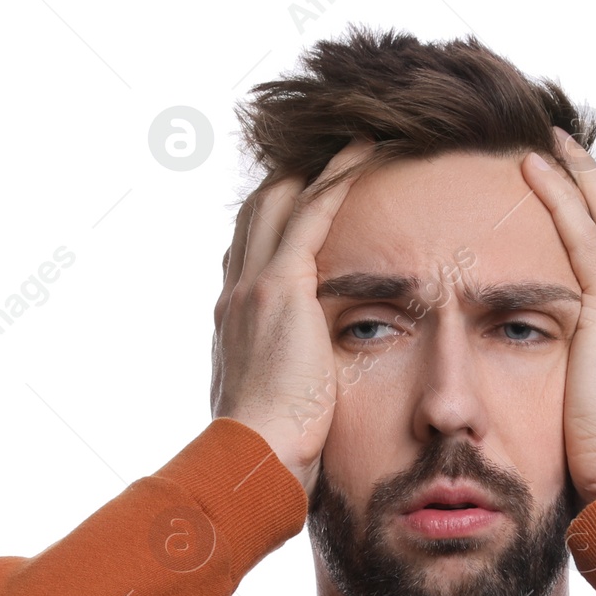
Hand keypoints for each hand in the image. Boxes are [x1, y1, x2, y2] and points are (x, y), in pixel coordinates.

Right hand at [212, 137, 374, 496]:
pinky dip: (337, 177)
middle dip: (289, 178)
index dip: (271, 220)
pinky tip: (364, 152)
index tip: (296, 199)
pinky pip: (313, 213)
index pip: (248, 254)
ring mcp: (255, 285)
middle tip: (324, 148)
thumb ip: (283, 390)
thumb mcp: (270, 412)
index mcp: (232, 323)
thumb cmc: (267, 452)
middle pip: (259, 214)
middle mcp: (236, 293)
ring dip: (317, 166)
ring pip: (284, 201)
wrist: (252, 456)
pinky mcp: (283, 286)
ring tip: (354, 138)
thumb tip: (301, 402)